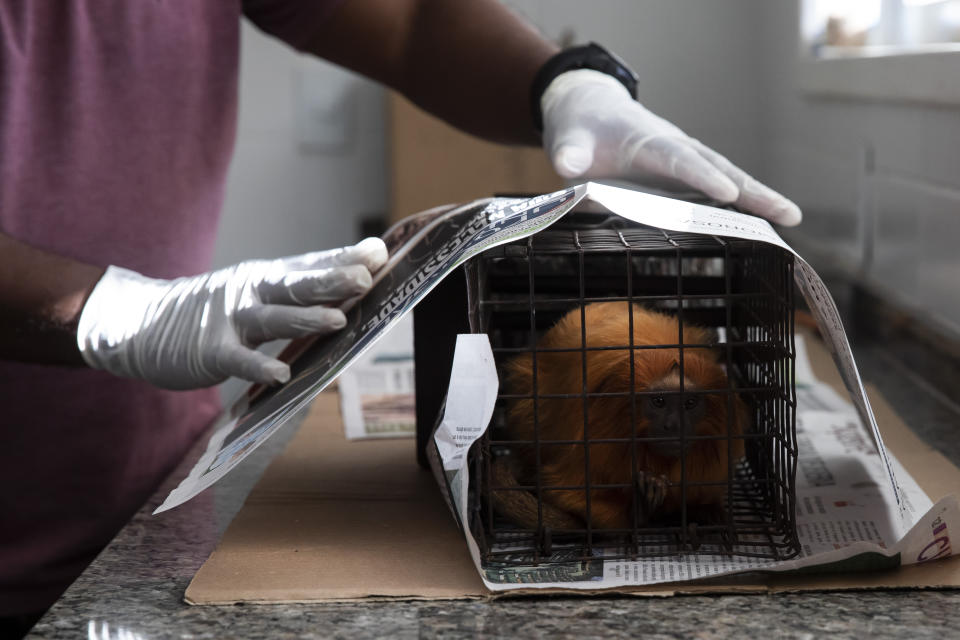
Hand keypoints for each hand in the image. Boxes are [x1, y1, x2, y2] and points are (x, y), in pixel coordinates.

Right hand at [77, 238, 388, 389]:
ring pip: (273, 318)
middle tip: (365, 278)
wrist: (143, 322)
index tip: (380, 252)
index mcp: (268, 277)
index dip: (345, 259)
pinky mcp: (211, 350)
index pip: (312, 265)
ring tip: (338, 321)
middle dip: (332, 281)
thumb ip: (301, 286)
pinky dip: (260, 366)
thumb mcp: (258, 290)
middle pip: (297, 285)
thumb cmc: (217, 309)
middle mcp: (252, 291)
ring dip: (306, 319)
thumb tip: (358, 278)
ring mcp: (231, 320)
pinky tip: (283, 373)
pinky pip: (239, 359)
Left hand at [540, 69, 801, 225]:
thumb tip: (569, 166)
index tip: (728, 192)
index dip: (702, 177)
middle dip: (752, 191)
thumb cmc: (581, 129)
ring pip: (728, 178)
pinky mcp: (684, 177)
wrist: (590, 111)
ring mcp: (684, 163)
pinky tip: (766, 227)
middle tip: (786, 213)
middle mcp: (675, 149)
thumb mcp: (568, 139)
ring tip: (790, 219)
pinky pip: (718, 192)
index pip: (679, 159)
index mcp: (649, 141)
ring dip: (758, 199)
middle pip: (720, 168)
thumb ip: (570, 153)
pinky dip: (743, 206)